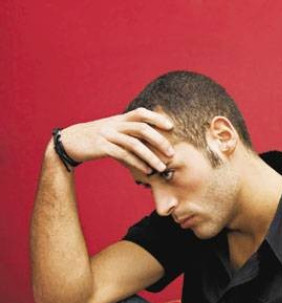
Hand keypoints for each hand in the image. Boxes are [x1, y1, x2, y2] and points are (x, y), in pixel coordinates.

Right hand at [56, 108, 174, 172]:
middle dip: (159, 140)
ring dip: (151, 157)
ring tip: (162, 167)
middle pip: (141, 128)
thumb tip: (151, 144)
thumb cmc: (96, 139)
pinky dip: (137, 163)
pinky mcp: (101, 147)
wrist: (69, 142)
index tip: (171, 126)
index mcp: (119, 119)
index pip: (141, 113)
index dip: (157, 118)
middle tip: (172, 153)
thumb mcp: (112, 131)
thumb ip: (129, 134)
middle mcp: (114, 124)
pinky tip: (147, 171)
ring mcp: (107, 135)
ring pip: (134, 144)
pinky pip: (123, 155)